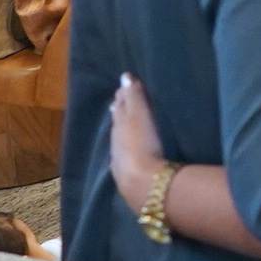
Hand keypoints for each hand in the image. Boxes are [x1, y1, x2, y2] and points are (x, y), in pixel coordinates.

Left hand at [111, 74, 167, 216]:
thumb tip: (124, 76)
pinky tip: (126, 154)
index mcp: (121, 125)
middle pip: (118, 123)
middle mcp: (117, 142)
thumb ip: (134, 97)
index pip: (121, 107)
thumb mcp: (140, 116)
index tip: (121, 90)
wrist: (143, 183)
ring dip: (121, 131)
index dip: (122, 98)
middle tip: (118, 103)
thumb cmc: (143, 144)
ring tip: (121, 124)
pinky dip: (124, 150)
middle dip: (119, 112)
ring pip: (119, 141)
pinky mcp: (127, 176)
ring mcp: (120, 160)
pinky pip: (123, 157)